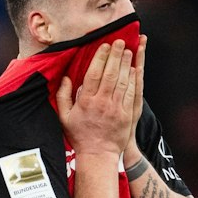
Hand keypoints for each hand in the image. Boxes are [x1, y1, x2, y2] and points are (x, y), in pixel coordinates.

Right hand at [56, 36, 143, 156]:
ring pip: (123, 80)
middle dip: (116, 55)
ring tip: (128, 50)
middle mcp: (102, 103)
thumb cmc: (80, 136)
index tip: (104, 46)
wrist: (98, 155)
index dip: (100, 58)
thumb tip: (66, 78)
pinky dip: (134, 79)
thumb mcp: (64, 117)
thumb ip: (63, 96)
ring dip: (126, 63)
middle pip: (110, 73)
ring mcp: (116, 108)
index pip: (94, 74)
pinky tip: (135, 68)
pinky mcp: (127, 114)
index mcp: (86, 102)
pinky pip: (131, 92)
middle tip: (119, 42)